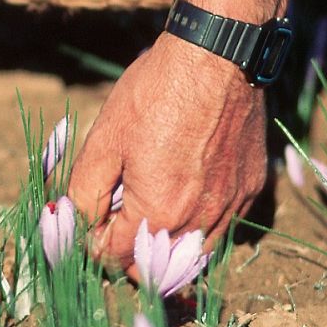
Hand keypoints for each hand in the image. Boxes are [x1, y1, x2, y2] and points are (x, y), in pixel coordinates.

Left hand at [70, 0, 293, 275]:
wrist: (219, 56)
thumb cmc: (156, 92)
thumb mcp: (104, 138)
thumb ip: (85, 191)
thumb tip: (75, 223)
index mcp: (158, 212)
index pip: (114, 260)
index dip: (92, 245)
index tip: (88, 222)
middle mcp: (199, 221)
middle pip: (156, 269)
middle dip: (128, 254)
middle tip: (114, 222)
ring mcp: (231, 207)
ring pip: (193, 256)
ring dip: (166, 246)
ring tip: (149, 214)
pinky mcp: (251, 190)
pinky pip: (222, 227)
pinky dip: (199, 224)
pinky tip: (186, 193)